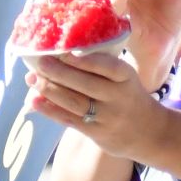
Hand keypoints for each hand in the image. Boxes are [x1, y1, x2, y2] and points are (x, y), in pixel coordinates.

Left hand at [25, 49, 163, 159]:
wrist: (148, 133)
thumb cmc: (129, 96)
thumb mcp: (125, 76)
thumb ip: (103, 64)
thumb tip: (66, 48)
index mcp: (126, 77)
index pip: (108, 66)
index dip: (87, 60)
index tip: (67, 51)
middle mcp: (117, 97)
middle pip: (85, 84)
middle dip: (60, 72)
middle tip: (40, 62)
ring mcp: (106, 117)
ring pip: (74, 102)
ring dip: (50, 90)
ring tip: (32, 79)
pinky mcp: (96, 133)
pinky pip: (70, 120)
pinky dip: (50, 110)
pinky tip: (35, 101)